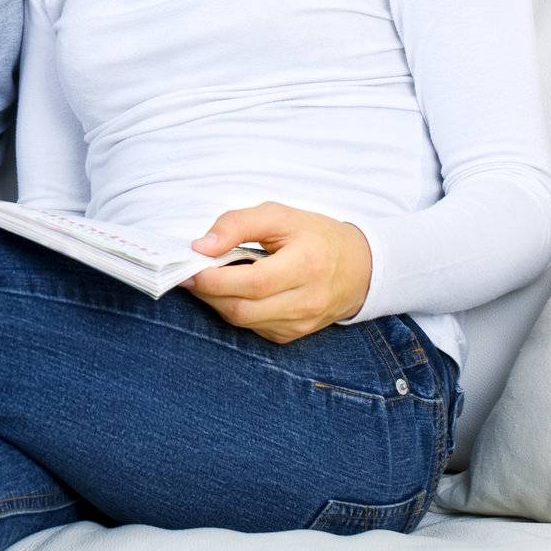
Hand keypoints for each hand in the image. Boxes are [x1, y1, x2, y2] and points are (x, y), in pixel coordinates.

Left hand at [182, 202, 371, 344]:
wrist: (361, 268)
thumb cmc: (315, 236)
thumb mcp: (279, 215)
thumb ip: (237, 224)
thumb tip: (200, 246)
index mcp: (306, 266)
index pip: (252, 282)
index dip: (214, 278)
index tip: (189, 265)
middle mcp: (306, 302)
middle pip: (243, 309)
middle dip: (208, 292)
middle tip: (189, 273)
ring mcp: (301, 324)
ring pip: (244, 321)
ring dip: (217, 302)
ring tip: (208, 279)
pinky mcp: (294, 335)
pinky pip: (253, 327)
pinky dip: (235, 310)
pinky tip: (232, 291)